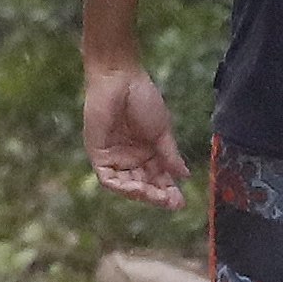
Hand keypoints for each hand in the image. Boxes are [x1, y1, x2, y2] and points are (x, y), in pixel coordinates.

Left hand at [82, 56, 185, 209]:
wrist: (120, 79)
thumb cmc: (143, 99)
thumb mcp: (162, 132)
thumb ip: (170, 155)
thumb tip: (185, 176)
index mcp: (147, 152)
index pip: (158, 178)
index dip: (169, 191)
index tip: (181, 203)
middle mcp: (130, 157)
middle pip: (143, 185)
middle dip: (157, 196)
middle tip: (171, 202)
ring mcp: (114, 156)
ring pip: (126, 185)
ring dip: (141, 194)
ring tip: (156, 196)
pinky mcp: (98, 153)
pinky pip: (107, 178)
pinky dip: (121, 186)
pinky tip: (136, 189)